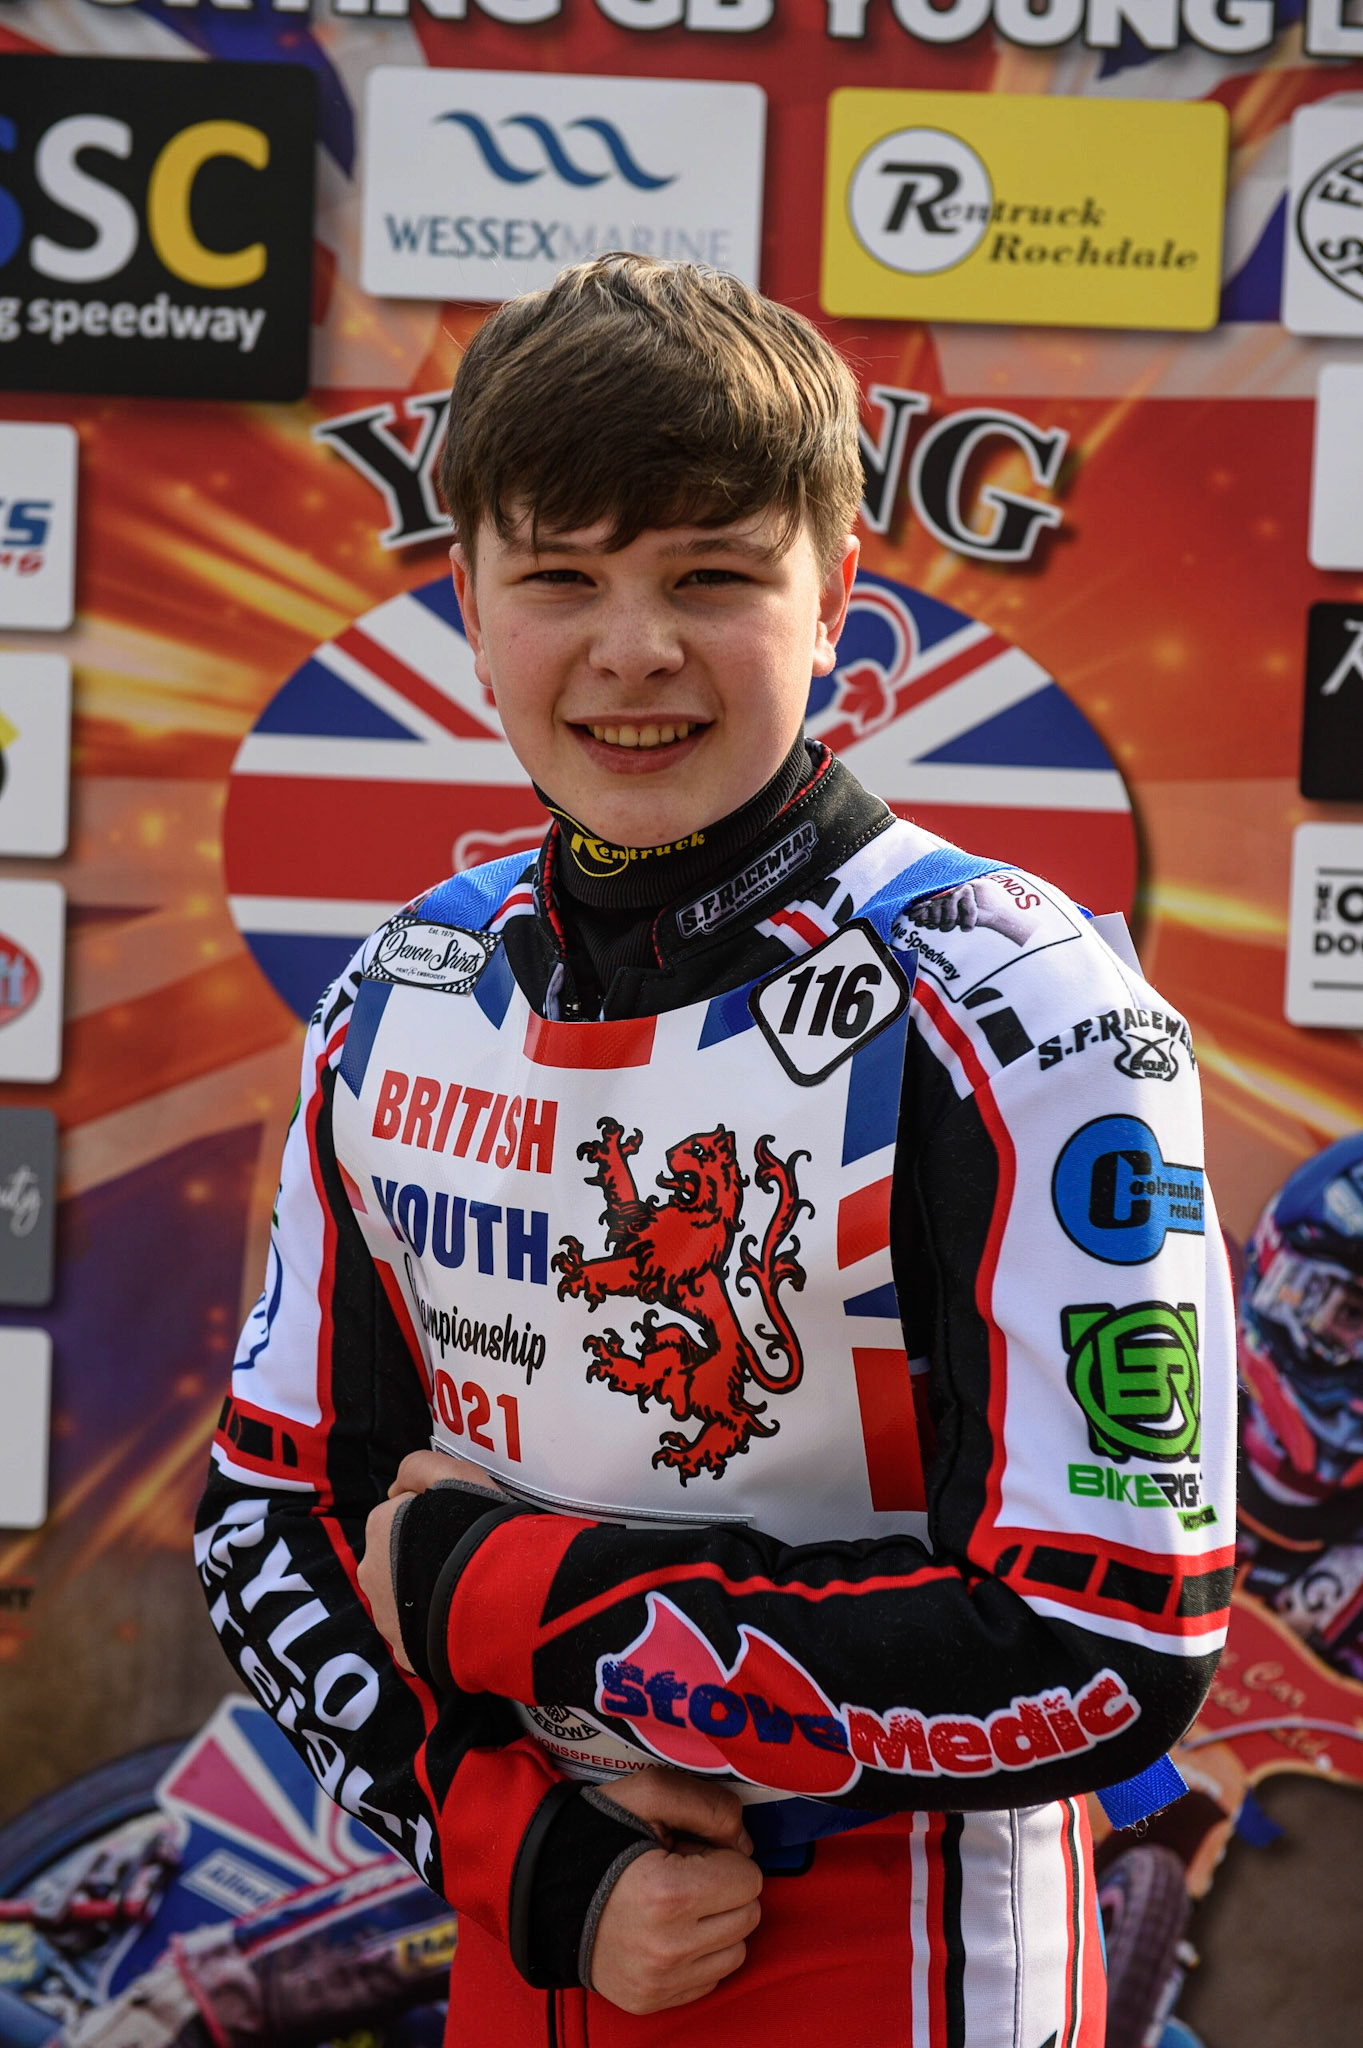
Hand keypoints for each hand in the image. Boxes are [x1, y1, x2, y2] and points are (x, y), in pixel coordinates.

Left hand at [357, 1450, 509, 1669]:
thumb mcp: (455, 1472)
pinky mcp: (405, 1652)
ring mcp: (386, 1618)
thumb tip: (398, 1488)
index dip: (435, 1515)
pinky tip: (465, 1618)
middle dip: (425, 1556)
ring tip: (470, 1590)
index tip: (462, 1522)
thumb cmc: (475, 1529)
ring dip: (429, 1592)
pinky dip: (437, 1626)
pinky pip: (420, 1634)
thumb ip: (420, 1465)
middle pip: (399, 1556)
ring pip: (407, 1598)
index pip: (403, 1513)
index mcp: (379, 1526)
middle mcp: (371, 1572)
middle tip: (466, 1556)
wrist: (495, 1600)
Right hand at [586, 1772, 762, 2013]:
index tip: (691, 1850)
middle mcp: (668, 1948)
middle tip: (685, 1873)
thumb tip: (745, 1845)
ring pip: (736, 1950)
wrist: (542, 1887)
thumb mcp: (649, 1793)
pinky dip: (700, 1952)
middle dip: (726, 1888)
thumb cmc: (597, 1835)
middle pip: (748, 1915)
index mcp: (669, 1893)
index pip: (749, 1878)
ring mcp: (660, 1981)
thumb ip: (710, 1806)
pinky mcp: (652, 2000)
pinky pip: (711, 1978)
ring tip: (678, 1902)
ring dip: (718, 1922)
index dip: (724, 1856)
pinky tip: (669, 1929)